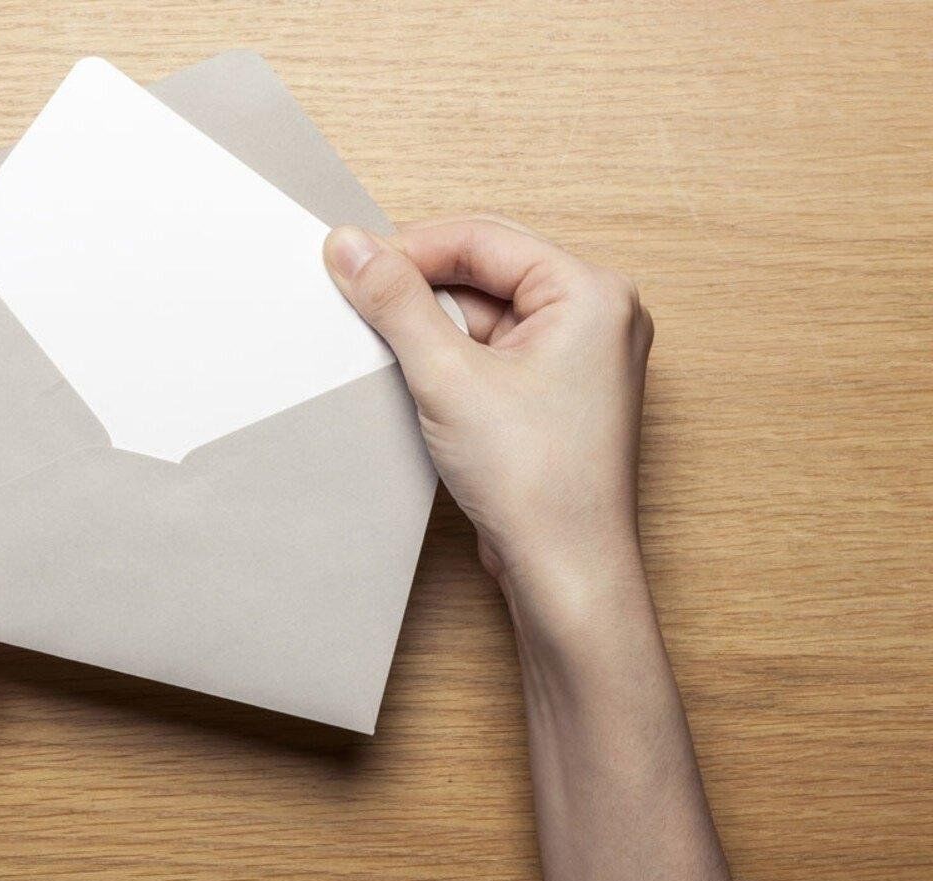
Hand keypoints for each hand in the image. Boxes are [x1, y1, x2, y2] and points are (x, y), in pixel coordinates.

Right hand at [326, 217, 732, 880]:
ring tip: (388, 350)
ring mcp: (582, 356)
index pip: (482, 239)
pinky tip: (417, 380)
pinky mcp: (559, 393)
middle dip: (420, 286)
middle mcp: (598, 314)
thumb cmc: (536, 484)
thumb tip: (349, 245)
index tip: (350, 264)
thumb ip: (395, 301)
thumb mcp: (446, 377)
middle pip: (486, 270)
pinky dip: (452, 357)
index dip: (410, 249)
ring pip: (486, 311)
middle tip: (359, 302)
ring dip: (433, 325)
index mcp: (591, 292)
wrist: (566, 573)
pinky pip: (496, 349)